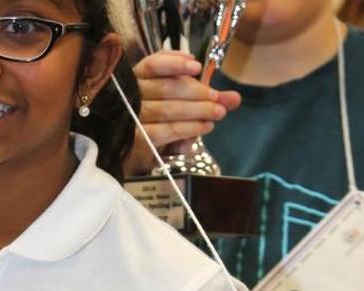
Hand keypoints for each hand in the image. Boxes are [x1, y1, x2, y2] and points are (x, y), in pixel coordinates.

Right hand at [124, 50, 241, 175]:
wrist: (136, 153)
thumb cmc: (158, 122)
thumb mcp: (182, 104)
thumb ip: (205, 98)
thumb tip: (234, 98)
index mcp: (138, 79)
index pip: (152, 64)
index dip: (174, 63)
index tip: (197, 67)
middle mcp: (129, 95)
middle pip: (165, 88)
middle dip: (197, 92)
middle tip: (218, 100)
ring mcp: (130, 118)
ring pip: (166, 110)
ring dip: (196, 111)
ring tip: (217, 113)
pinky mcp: (135, 139)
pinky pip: (163, 131)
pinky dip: (187, 128)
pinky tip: (203, 127)